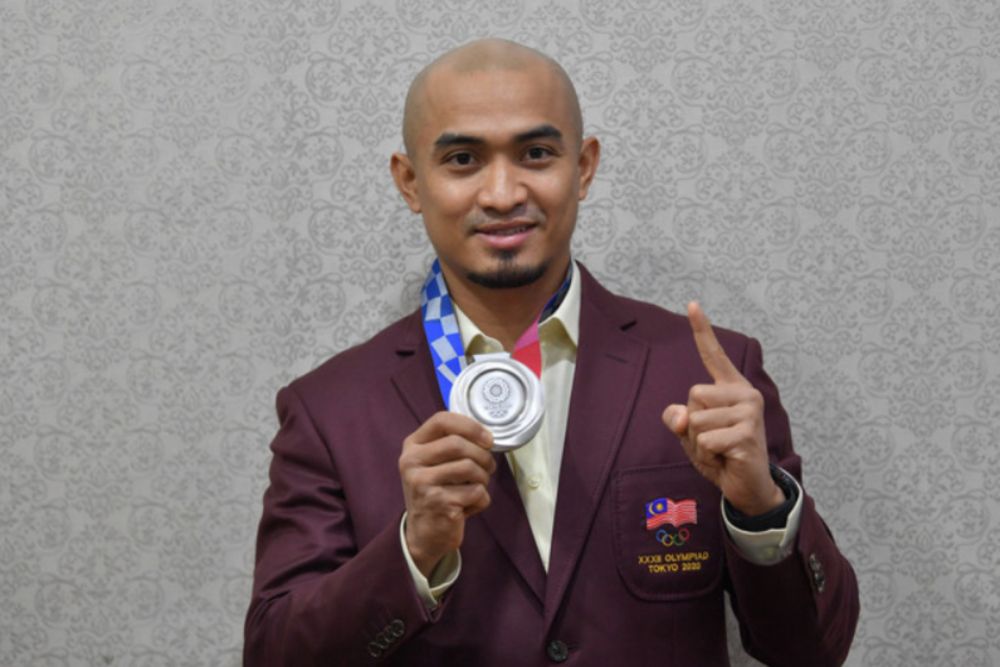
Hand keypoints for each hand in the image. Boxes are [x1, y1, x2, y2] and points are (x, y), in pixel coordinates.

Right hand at [399, 411, 495, 576]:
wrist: (424, 533)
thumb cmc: (436, 492)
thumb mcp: (434, 463)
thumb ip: (452, 445)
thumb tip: (487, 437)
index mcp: (412, 446)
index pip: (441, 420)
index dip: (470, 426)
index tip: (488, 439)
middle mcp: (412, 462)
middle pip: (458, 444)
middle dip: (483, 456)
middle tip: (488, 468)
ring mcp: (423, 483)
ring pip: (470, 468)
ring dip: (483, 479)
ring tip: (476, 488)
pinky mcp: (438, 503)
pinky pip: (476, 492)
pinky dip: (481, 500)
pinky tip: (469, 506)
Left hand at [662, 302, 783, 516]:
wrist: (746, 486)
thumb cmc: (719, 454)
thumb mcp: (690, 433)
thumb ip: (678, 418)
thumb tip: (680, 416)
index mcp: (730, 388)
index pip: (713, 355)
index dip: (701, 330)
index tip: (692, 303)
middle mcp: (745, 394)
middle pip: (693, 395)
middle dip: (692, 423)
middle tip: (713, 439)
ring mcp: (749, 412)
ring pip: (697, 419)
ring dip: (699, 442)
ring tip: (720, 450)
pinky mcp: (747, 434)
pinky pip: (705, 439)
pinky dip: (707, 454)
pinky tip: (726, 458)